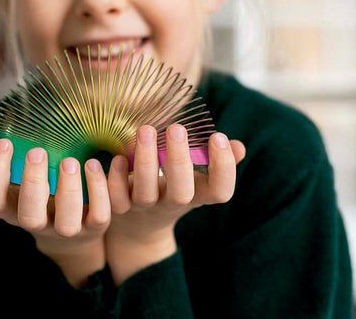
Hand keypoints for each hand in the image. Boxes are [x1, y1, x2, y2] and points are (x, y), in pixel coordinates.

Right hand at [0, 121, 110, 287]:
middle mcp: (37, 223)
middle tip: (38, 151)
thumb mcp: (11, 173)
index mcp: (12, 208)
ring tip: (70, 160)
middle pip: (29, 215)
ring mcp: (66, 228)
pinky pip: (99, 215)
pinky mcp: (94, 226)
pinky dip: (100, 190)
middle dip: (32, 183)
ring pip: (66, 221)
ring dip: (69, 190)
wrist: (71, 224)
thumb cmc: (34, 189)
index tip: (5, 143)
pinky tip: (95, 164)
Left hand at [105, 124, 244, 284]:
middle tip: (177, 127)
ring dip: (145, 160)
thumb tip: (239, 147)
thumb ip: (216, 162)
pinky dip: (117, 177)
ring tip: (145, 129)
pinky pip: (116, 197)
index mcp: (196, 195)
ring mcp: (144, 208)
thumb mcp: (197, 180)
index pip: (219, 191)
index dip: (223, 168)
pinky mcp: (118, 209)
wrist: (138, 228)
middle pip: (181, 192)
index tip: (219, 136)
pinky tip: (119, 158)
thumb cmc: (173, 188)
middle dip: (179, 159)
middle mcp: (172, 204)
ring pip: (145, 192)